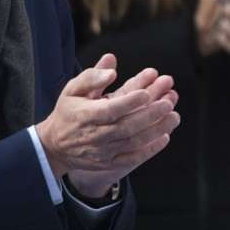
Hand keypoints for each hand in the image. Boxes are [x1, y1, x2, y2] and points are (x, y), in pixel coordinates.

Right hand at [36, 54, 179, 181]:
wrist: (55, 147)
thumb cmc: (68, 112)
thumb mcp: (72, 89)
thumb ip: (92, 76)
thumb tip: (112, 66)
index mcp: (85, 115)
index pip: (110, 109)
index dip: (129, 102)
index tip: (146, 92)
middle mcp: (95, 135)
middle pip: (126, 127)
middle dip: (150, 115)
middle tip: (169, 103)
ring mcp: (102, 151)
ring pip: (133, 142)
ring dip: (155, 131)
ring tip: (174, 117)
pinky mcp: (108, 163)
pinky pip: (132, 158)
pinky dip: (149, 150)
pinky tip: (164, 138)